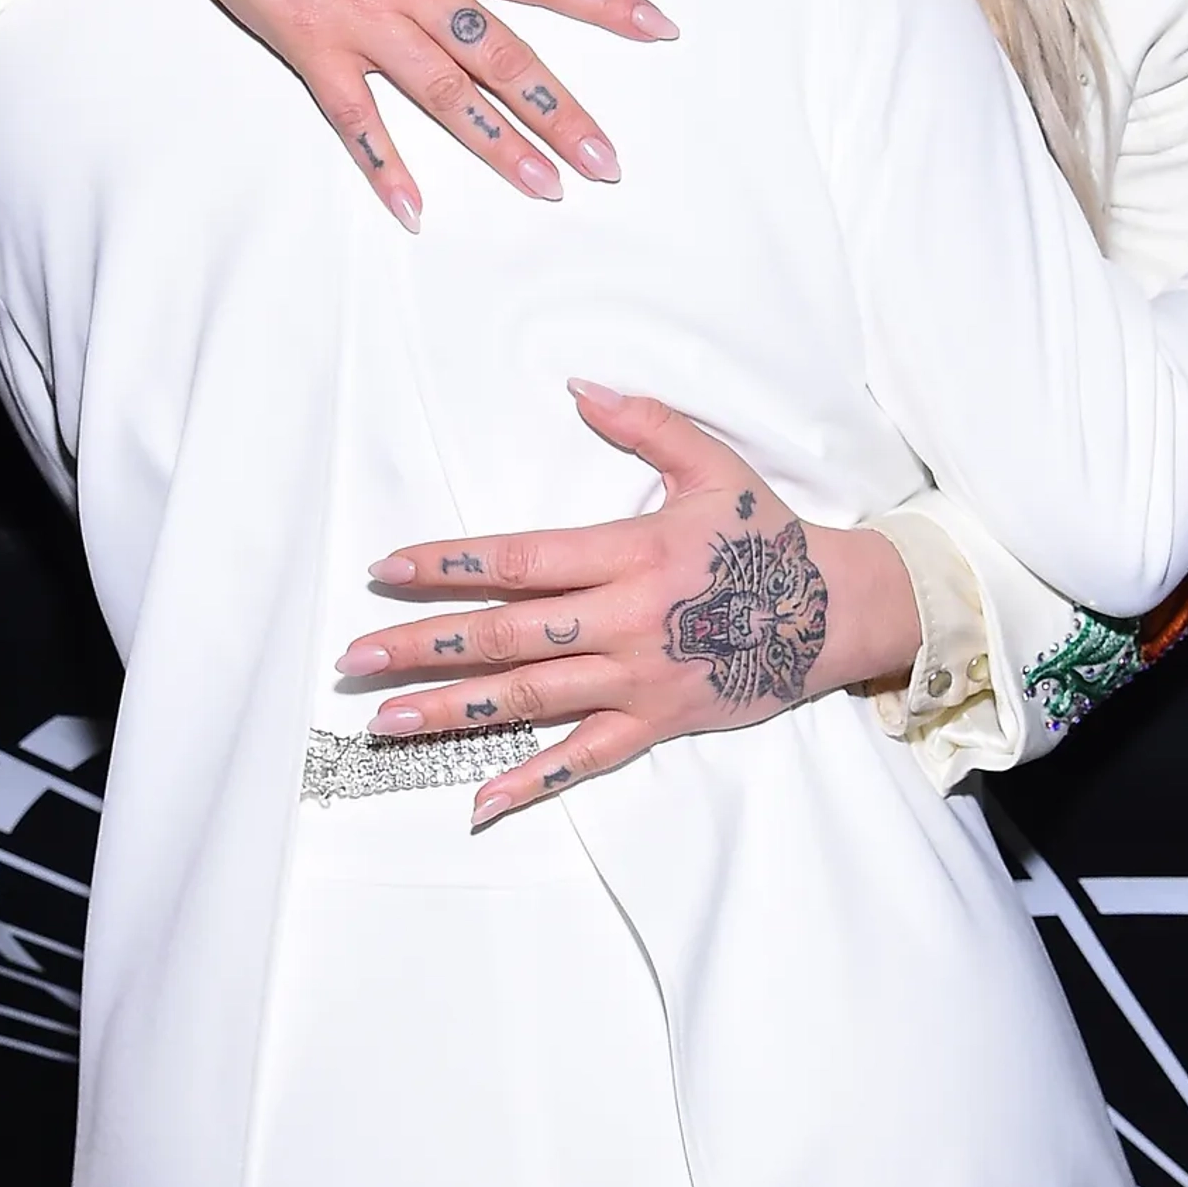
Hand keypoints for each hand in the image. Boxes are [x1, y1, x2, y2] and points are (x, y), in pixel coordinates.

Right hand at [19, 0, 677, 227]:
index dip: (608, 1)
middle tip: (609, 163)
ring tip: (547, 189)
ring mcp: (366, 21)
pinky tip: (415, 211)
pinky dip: (385, 165)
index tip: (662, 30)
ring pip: (447, 95)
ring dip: (499, 146)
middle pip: (508, 56)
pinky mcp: (314, 50)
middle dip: (562, 112)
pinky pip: (356, 119)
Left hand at [334, 382, 919, 822]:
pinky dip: (533, 781)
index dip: (448, 564)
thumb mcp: (711, 465)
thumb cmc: (766, 537)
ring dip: (453, 711)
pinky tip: (479, 799)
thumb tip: (579, 387)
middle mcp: (625, 620)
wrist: (834, 610)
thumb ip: (644, 424)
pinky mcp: (656, 722)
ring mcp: (638, 678)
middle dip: (424, 645)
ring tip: (387, 722)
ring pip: (531, 698)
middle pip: (507, 635)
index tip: (384, 570)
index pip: (521, 560)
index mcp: (630, 552)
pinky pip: (586, 760)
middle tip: (352, 660)